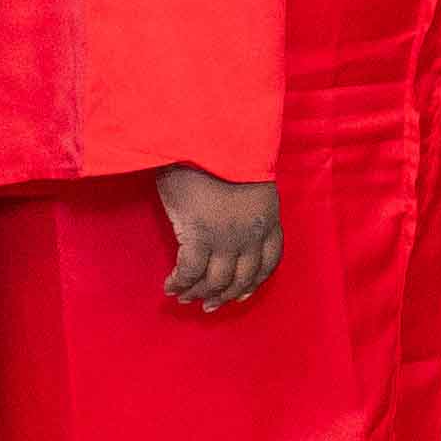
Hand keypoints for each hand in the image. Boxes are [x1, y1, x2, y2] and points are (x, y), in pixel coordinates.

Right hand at [157, 163, 281, 310]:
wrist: (205, 136)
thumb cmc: (222, 149)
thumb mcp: (246, 177)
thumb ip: (245, 201)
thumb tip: (228, 216)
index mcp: (267, 217)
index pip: (270, 261)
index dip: (254, 282)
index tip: (242, 293)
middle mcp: (251, 234)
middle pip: (243, 278)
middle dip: (225, 296)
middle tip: (209, 305)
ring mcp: (226, 239)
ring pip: (216, 281)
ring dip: (200, 294)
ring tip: (185, 299)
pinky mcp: (200, 237)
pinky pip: (190, 272)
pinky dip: (180, 284)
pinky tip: (170, 287)